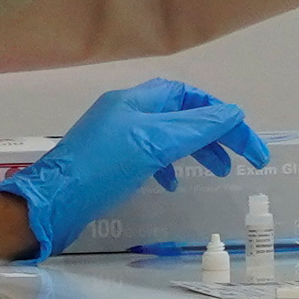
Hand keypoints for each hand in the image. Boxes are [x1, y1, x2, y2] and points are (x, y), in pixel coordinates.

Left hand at [5, 78, 267, 257]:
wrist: (52, 203)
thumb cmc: (103, 168)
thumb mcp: (153, 144)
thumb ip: (194, 127)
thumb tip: (233, 113)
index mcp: (137, 100)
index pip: (190, 96)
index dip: (222, 114)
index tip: (246, 142)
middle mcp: (126, 112)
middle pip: (181, 114)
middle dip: (213, 133)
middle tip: (238, 160)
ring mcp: (115, 136)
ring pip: (167, 135)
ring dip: (194, 149)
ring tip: (215, 172)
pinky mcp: (108, 161)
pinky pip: (148, 155)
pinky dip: (167, 165)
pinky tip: (171, 184)